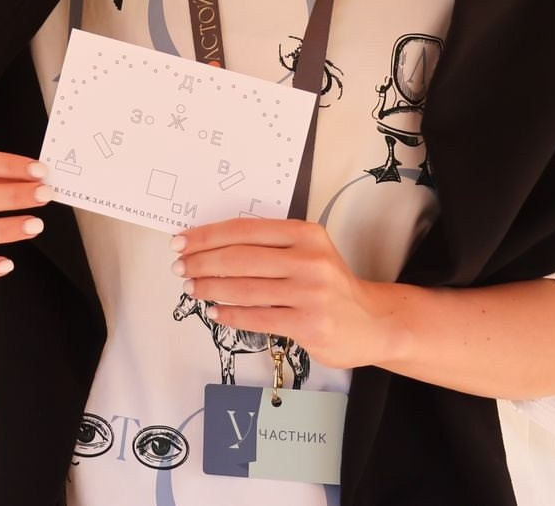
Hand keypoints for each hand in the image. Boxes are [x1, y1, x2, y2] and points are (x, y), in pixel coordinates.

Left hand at [174, 217, 398, 370]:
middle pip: (240, 258)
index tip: (182, 242)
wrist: (373, 323)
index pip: (245, 230)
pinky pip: (258, 317)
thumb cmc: (330, 285)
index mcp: (306, 234)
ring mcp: (310, 293)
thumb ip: (271, 246)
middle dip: (203, 262)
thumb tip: (212, 247)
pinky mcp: (309, 324)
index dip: (207, 236)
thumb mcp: (308, 252)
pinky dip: (231, 315)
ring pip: (245, 289)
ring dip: (211, 288)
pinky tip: (216, 312)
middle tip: (181, 267)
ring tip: (193, 288)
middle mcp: (309, 260)